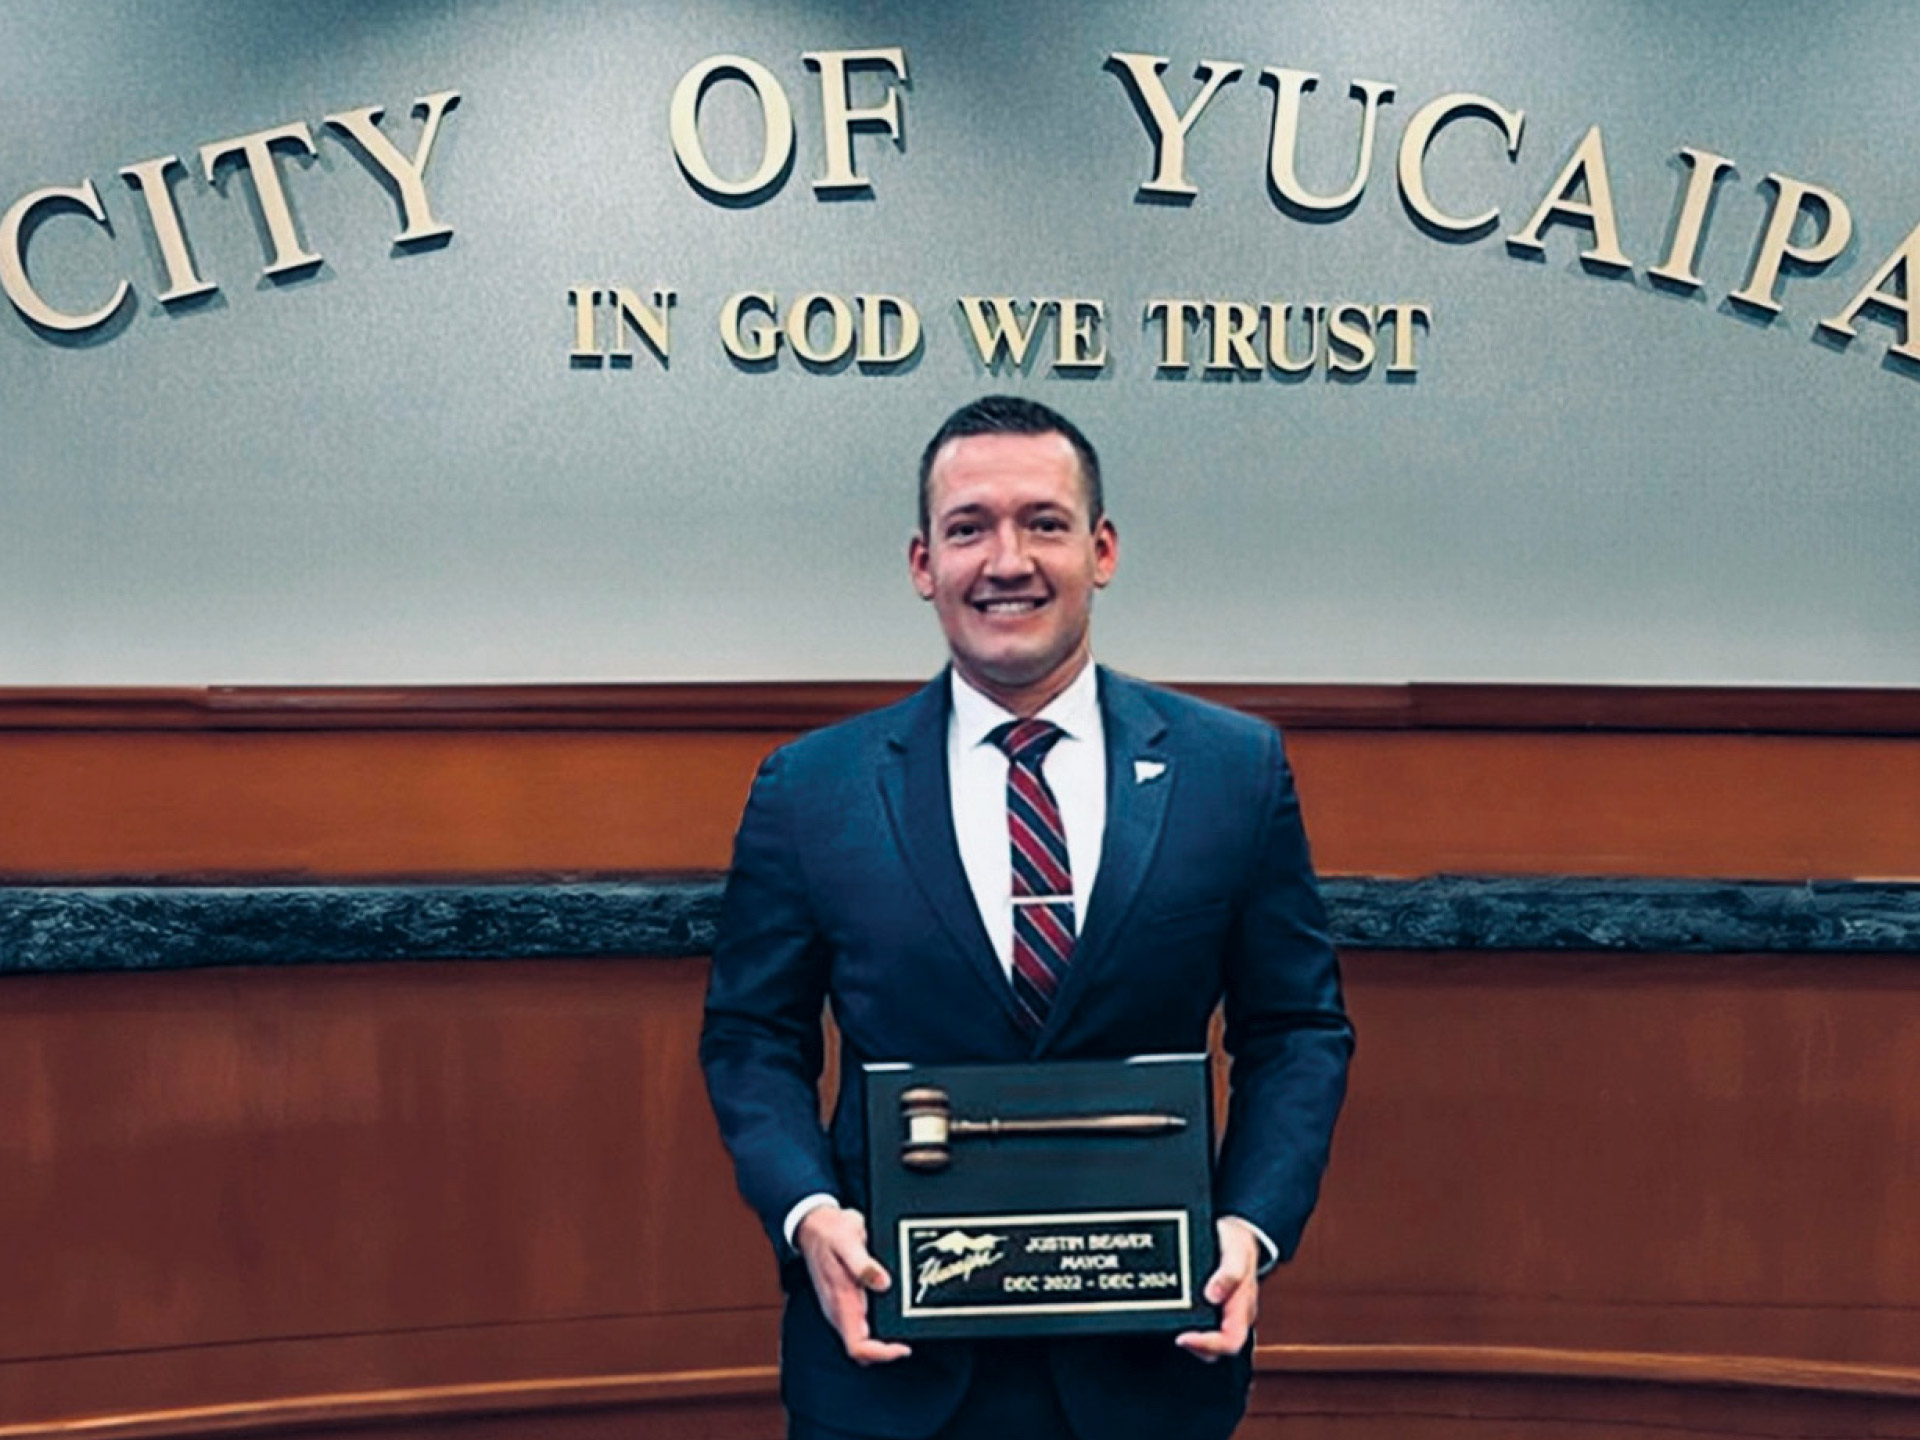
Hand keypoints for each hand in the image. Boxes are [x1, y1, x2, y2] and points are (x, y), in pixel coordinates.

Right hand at [795, 1204, 912, 1365]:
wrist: (813, 1223)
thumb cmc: (828, 1231)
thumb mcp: (847, 1240)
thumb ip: (863, 1264)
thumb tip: (883, 1283)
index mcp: (839, 1301)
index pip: (857, 1346)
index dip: (880, 1354)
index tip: (902, 1347)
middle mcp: (839, 1310)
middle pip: (862, 1349)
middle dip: (886, 1350)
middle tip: (908, 1338)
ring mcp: (842, 1307)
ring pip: (862, 1340)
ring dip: (883, 1340)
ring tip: (904, 1328)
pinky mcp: (846, 1300)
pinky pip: (862, 1324)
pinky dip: (878, 1326)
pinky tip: (891, 1311)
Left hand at [1175, 1216, 1262, 1360]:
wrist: (1237, 1230)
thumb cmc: (1238, 1241)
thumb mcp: (1237, 1249)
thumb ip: (1230, 1273)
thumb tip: (1213, 1294)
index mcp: (1243, 1307)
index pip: (1231, 1341)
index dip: (1207, 1345)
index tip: (1184, 1337)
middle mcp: (1233, 1315)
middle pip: (1216, 1349)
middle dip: (1194, 1346)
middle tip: (1173, 1333)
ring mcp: (1222, 1313)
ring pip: (1207, 1339)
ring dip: (1190, 1339)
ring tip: (1170, 1326)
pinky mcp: (1211, 1307)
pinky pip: (1201, 1324)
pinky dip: (1186, 1324)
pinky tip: (1173, 1314)